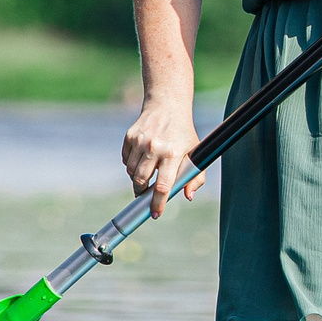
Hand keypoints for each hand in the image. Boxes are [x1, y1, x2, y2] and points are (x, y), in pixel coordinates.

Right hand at [121, 98, 203, 216]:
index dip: (157, 203)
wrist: (167, 106)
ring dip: (137, 180)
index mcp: (173, 154)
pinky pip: (126, 161)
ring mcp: (140, 141)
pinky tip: (141, 160)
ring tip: (146, 175)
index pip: (162, 186)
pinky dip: (131, 166)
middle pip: (141, 181)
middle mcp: (155, 148)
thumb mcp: (196, 153)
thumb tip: (188, 196)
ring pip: (131, 172)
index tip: (155, 214)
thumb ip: (196, 177)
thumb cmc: (184, 134)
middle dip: (141, 193)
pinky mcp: (130, 137)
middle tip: (145, 195)